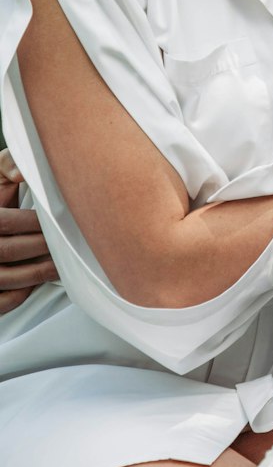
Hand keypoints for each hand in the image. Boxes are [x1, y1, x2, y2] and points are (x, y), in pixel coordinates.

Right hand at [0, 148, 55, 314]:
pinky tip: (38, 283)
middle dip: (42, 246)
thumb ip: (7, 164)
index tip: (57, 219)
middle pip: (8, 250)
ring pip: (7, 278)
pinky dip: (20, 295)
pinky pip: (1, 302)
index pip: (3, 221)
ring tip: (64, 264)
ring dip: (38, 272)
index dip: (32, 222)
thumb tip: (21, 171)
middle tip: (71, 243)